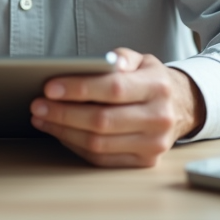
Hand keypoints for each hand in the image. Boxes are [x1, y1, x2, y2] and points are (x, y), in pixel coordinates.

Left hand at [30, 48, 205, 167]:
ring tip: (42, 119)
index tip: (49, 87)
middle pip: (102, 120)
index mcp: (158, 86)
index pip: (113, 89)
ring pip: (98, 143)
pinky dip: (76, 146)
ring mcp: (154, 144)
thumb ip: (120, 58)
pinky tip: (61, 133)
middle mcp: (159, 117)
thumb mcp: (141, 60)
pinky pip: (102, 158)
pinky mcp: (145, 161)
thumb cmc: (151, 81)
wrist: (181, 106)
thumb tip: (102, 62)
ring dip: (64, 132)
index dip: (78, 89)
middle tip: (37, 106)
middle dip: (63, 113)